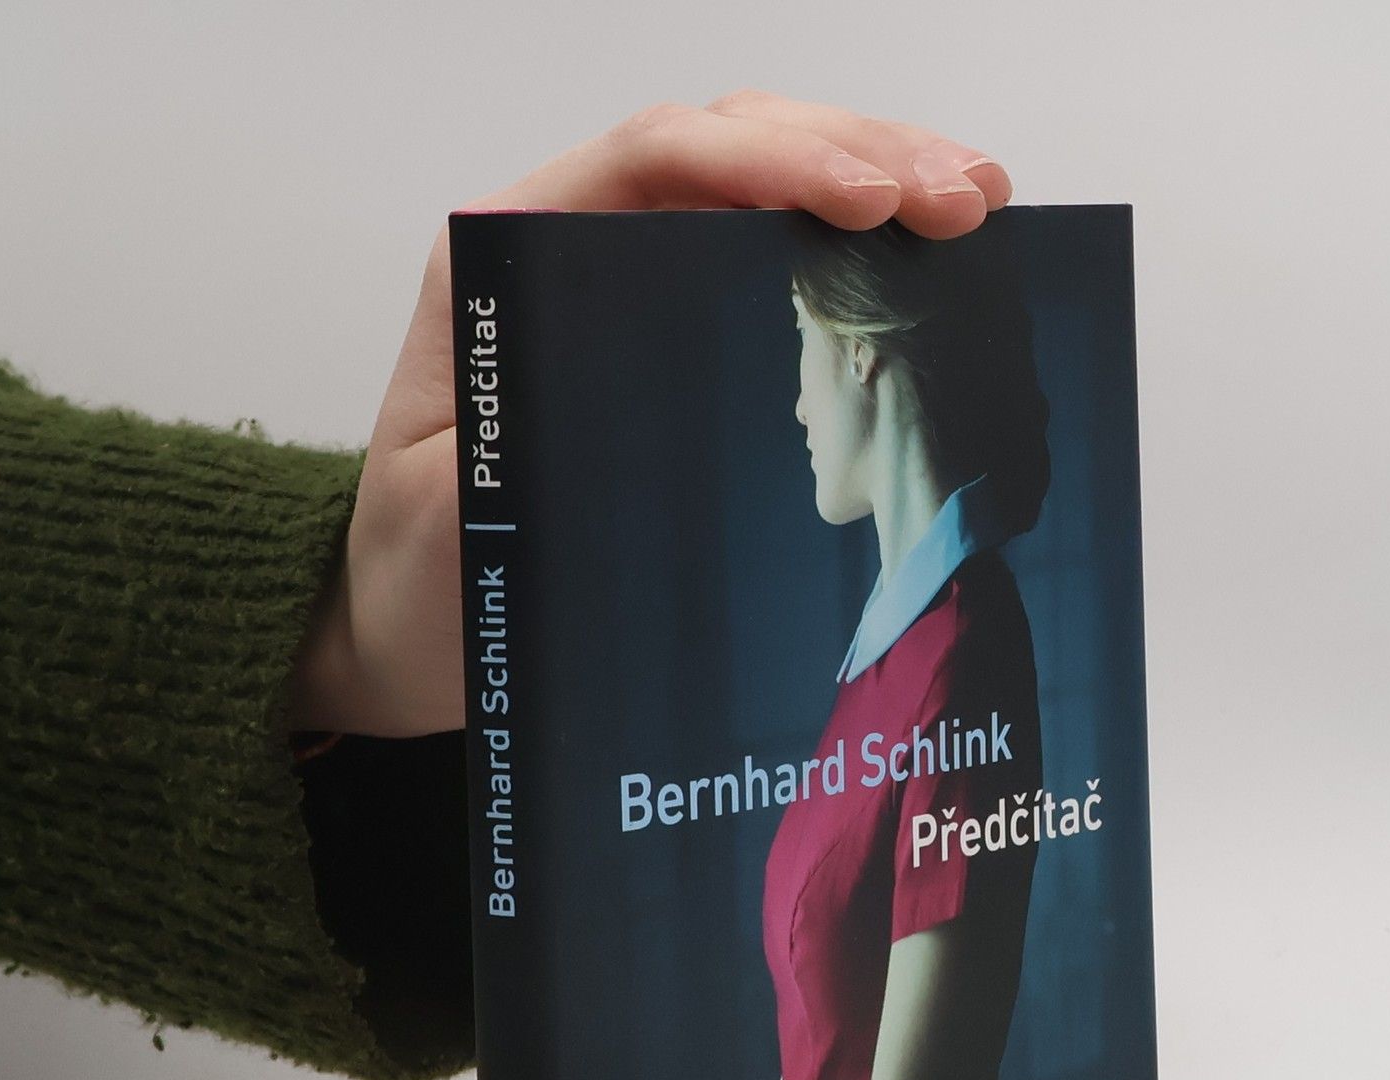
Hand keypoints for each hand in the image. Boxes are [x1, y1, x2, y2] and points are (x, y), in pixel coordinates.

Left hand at [287, 92, 1013, 735]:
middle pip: (730, 144)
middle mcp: (572, 241)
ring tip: (981, 204)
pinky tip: (935, 254)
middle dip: (859, 153)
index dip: (775, 162)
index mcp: (506, 253)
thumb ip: (509, 440)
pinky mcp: (671, 329)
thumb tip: (634, 383)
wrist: (409, 625)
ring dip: (880, 176)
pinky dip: (861, 244)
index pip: (655, 157)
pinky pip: (774, 252)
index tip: (873, 205)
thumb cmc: (417, 578)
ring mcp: (629, 280)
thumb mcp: (444, 515)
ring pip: (766, 180)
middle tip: (967, 202)